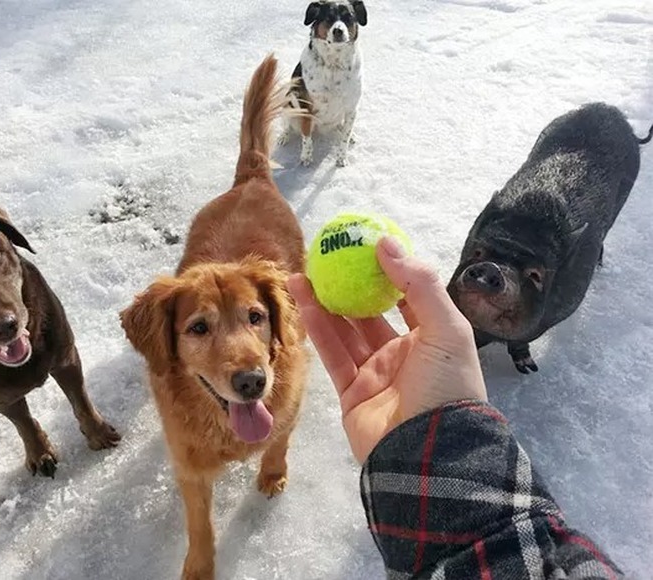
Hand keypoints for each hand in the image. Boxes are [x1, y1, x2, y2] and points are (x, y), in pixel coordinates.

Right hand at [288, 237, 486, 463]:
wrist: (428, 453)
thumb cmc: (446, 385)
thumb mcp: (446, 328)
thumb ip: (419, 284)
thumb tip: (386, 242)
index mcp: (431, 339)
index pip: (407, 298)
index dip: (387, 272)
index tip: (363, 247)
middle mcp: (402, 355)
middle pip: (369, 313)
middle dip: (347, 287)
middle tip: (325, 260)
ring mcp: (375, 375)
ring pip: (344, 332)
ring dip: (324, 303)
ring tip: (301, 275)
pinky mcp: (351, 394)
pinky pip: (332, 355)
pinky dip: (318, 329)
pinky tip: (304, 303)